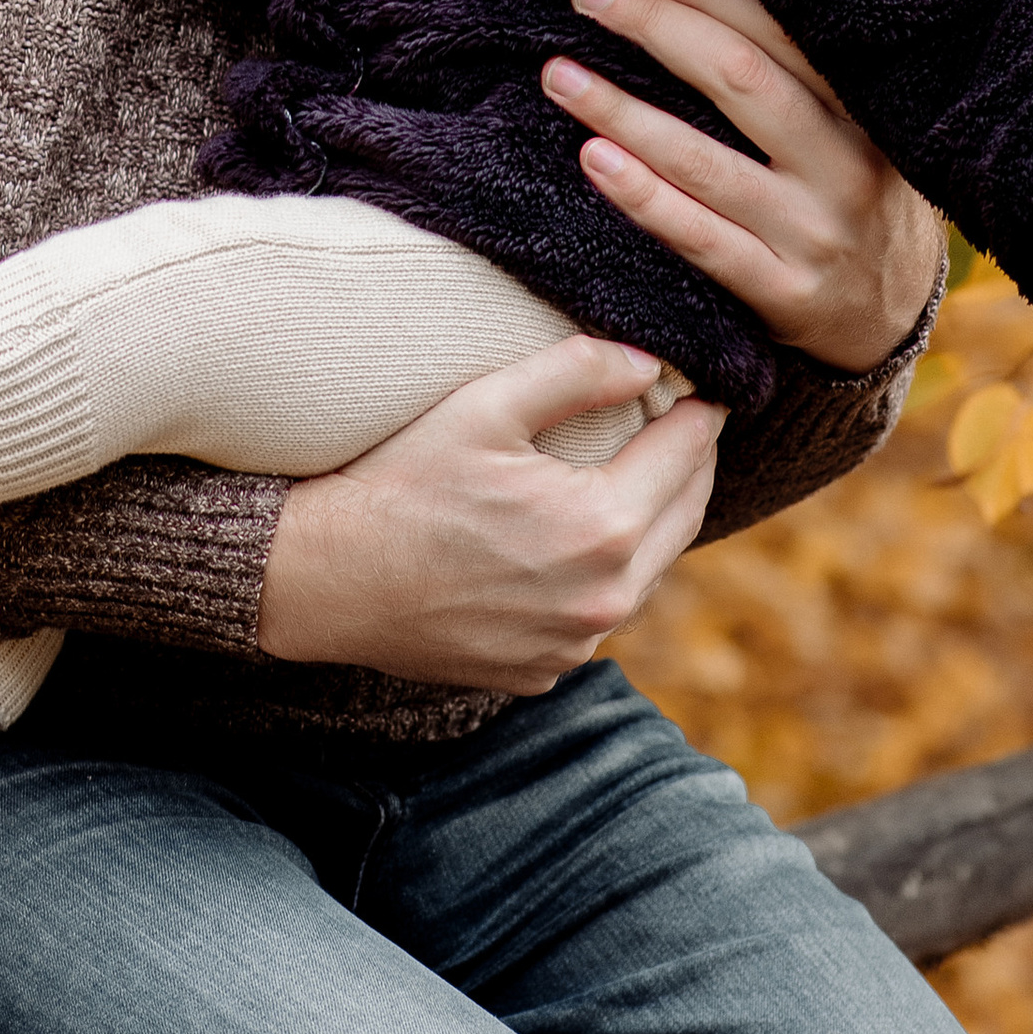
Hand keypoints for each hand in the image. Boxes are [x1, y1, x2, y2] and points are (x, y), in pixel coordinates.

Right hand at [257, 335, 724, 691]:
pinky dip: (603, 575)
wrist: (329, 580)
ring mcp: (576, 644)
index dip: (700, 411)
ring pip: (649, 571)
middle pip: (685, 515)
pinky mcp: (545, 671)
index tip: (703, 385)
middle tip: (685, 422)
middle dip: (690, 462)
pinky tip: (574, 542)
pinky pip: (600, 615)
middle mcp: (604, 598)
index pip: (688, 454)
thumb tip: (650, 362)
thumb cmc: (401, 482)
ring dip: (652, 521)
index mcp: (602, 526)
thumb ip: (577, 371)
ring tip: (638, 474)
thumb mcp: (486, 405)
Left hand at [543, 0, 940, 376]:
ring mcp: (813, 232)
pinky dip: (641, 195)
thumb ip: (792, 68)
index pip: (775, 26)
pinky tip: (593, 158)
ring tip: (560, 75)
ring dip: (621, 110)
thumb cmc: (847, 190)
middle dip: (655, 27)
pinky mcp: (782, 292)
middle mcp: (845, 164)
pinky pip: (698, 238)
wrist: (888, 312)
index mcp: (862, 105)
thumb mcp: (851, 123)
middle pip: (739, 77)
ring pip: (703, 160)